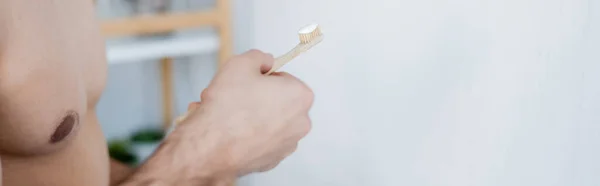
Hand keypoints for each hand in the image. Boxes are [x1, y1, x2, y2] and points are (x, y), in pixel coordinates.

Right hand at [169, 50, 313, 176]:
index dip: (262, 78)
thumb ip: (258, 57)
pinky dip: (249, 135)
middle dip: (256, 98)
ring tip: (228, 114)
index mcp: (300, 96)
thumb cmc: (227, 109)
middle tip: (235, 97)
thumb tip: (264, 61)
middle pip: (277, 101)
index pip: (284, 78)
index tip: (248, 82)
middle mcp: (300, 122)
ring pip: (268, 121)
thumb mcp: (241, 63)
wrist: (211, 146)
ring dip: (250, 116)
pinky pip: (261, 140)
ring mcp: (288, 144)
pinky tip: (230, 132)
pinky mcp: (273, 160)